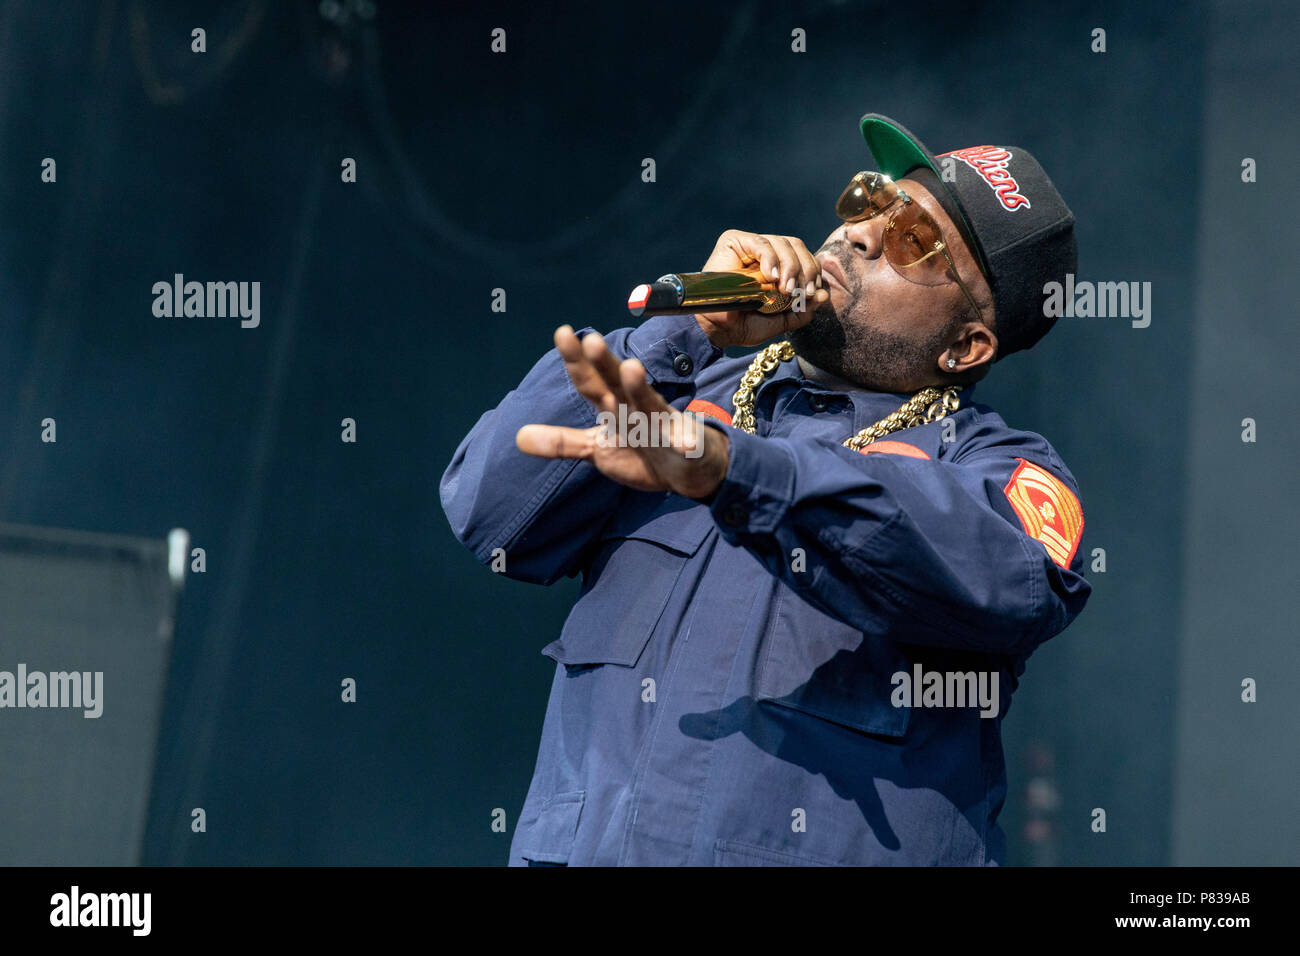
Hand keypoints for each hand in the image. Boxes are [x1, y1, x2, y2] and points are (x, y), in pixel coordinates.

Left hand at [516, 326, 730, 498]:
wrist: (691, 469)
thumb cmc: (642, 451)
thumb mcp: (597, 449)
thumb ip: (562, 442)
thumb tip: (519, 437)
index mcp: (614, 406)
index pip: (591, 381)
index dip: (576, 360)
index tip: (562, 332)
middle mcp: (636, 408)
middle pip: (618, 382)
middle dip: (606, 362)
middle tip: (592, 340)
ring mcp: (663, 424)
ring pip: (650, 404)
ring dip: (640, 388)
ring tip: (632, 369)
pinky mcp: (687, 445)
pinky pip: (686, 443)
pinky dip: (685, 441)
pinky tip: (684, 442)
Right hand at [694, 229, 829, 347]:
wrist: (716, 330)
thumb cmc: (744, 324)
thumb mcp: (780, 320)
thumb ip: (802, 310)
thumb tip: (824, 296)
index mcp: (777, 266)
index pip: (803, 257)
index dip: (812, 272)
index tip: (812, 294)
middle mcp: (764, 252)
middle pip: (796, 245)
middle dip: (806, 268)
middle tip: (803, 292)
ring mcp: (749, 245)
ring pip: (782, 242)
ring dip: (790, 266)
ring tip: (785, 289)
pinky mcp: (733, 241)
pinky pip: (760, 243)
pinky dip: (771, 258)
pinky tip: (772, 277)